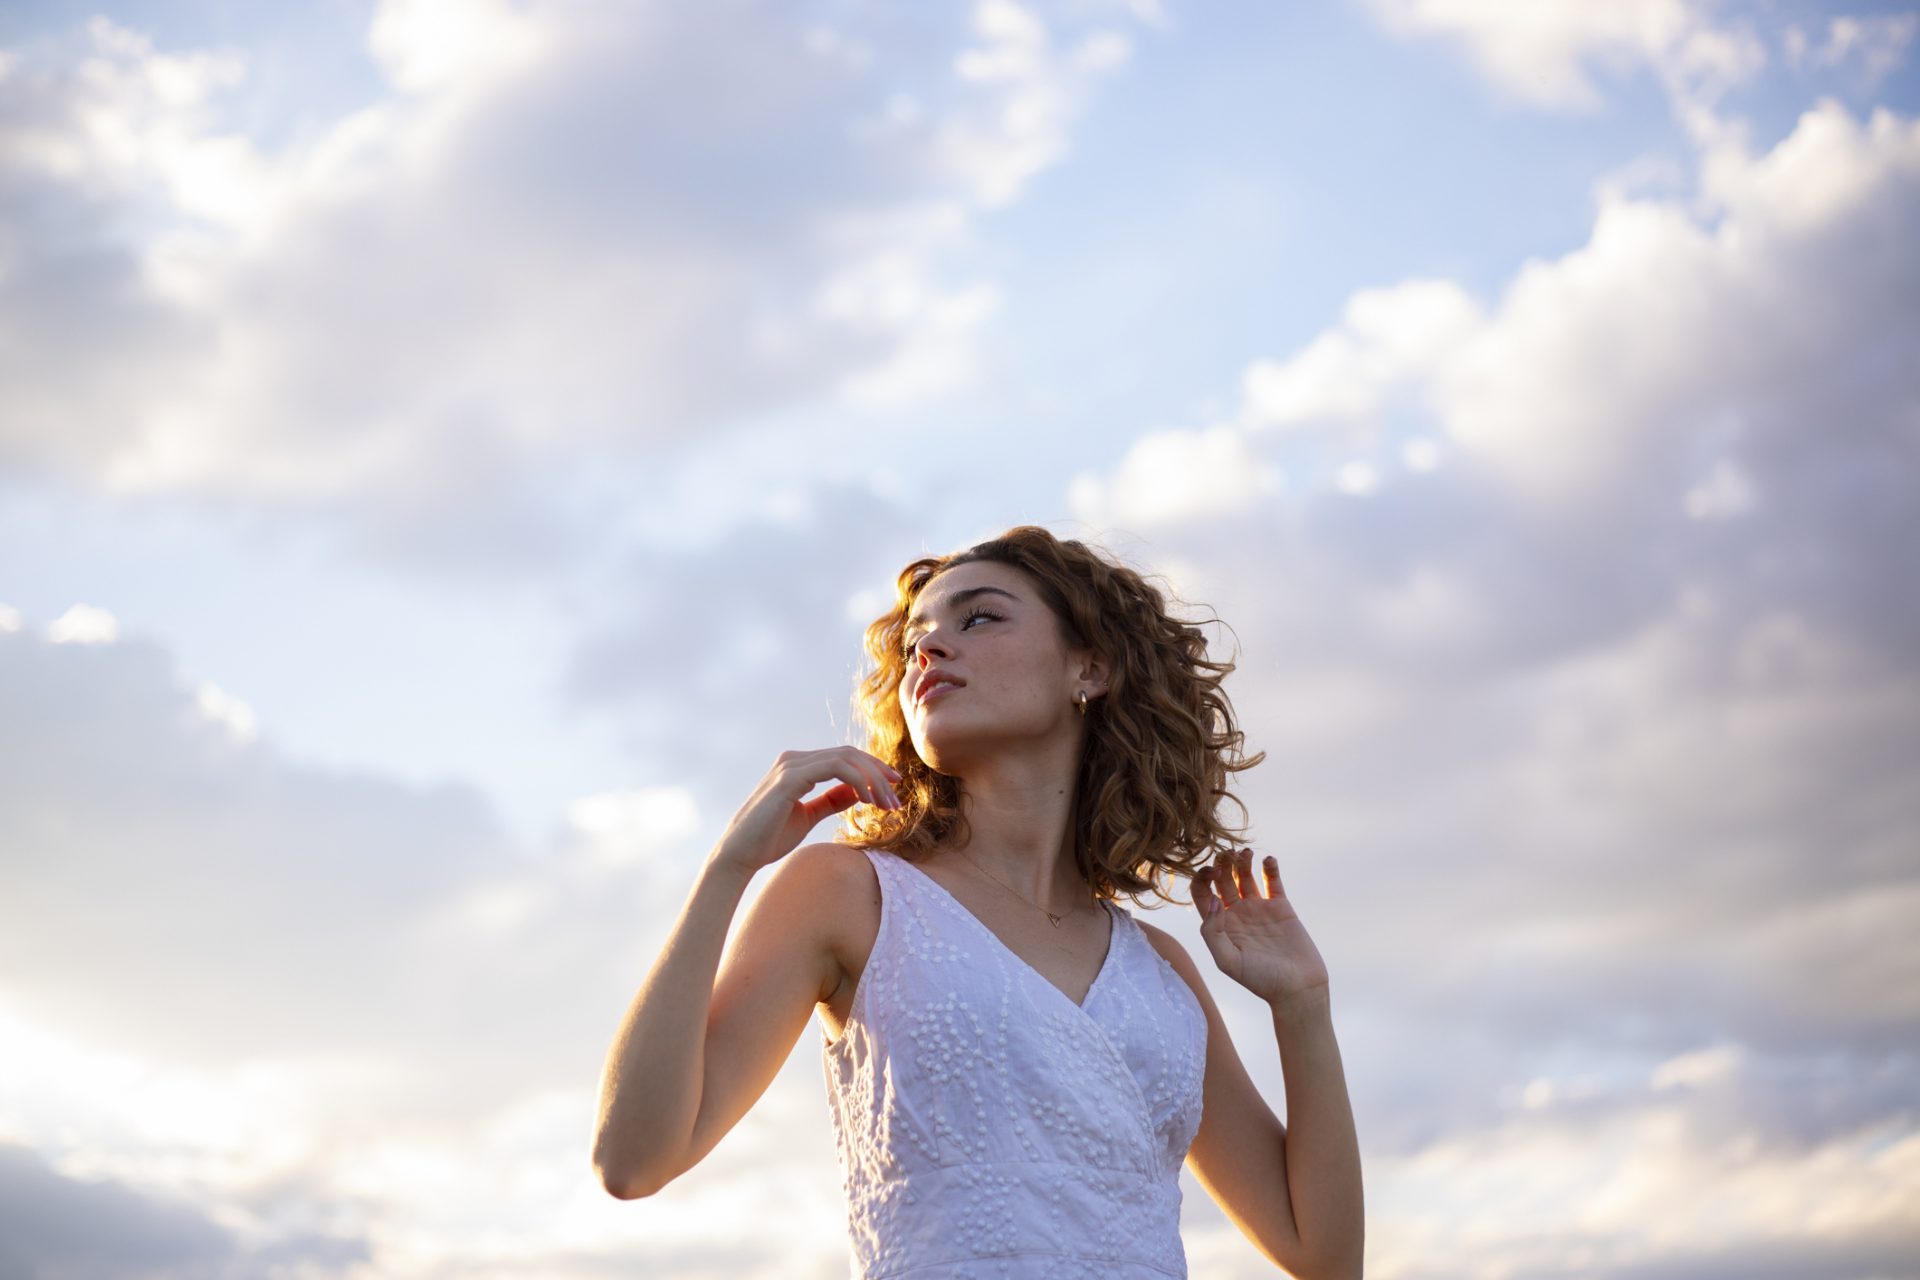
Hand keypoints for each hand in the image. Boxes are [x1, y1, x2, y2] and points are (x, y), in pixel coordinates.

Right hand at [711, 746, 903, 875]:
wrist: (740, 855)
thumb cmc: (769, 838)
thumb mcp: (808, 816)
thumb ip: (831, 800)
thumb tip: (857, 791)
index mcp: (798, 765)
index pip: (844, 758)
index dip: (873, 770)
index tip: (893, 790)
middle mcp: (794, 759)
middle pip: (849, 753)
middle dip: (878, 774)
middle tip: (897, 798)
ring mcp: (791, 765)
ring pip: (846, 758)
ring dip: (873, 779)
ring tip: (888, 804)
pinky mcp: (790, 778)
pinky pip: (835, 768)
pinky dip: (858, 781)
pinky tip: (868, 801)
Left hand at [1190, 847, 1329, 1006]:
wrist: (1297, 988)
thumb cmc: (1260, 980)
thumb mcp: (1228, 961)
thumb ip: (1212, 932)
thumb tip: (1213, 900)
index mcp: (1220, 925)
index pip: (1202, 894)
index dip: (1201, 879)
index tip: (1210, 871)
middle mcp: (1237, 913)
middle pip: (1222, 879)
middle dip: (1221, 863)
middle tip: (1225, 853)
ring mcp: (1259, 908)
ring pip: (1245, 876)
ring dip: (1242, 861)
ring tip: (1244, 852)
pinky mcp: (1281, 907)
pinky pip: (1272, 881)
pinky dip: (1269, 868)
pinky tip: (1268, 860)